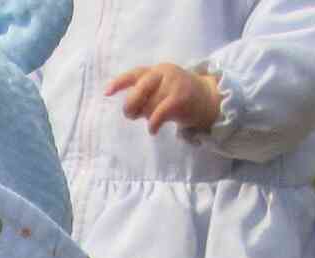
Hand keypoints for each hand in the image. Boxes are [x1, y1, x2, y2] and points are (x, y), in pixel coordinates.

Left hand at [104, 62, 223, 134]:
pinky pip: (158, 114)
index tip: (107, 92)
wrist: (207, 98)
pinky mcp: (179, 98)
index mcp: (156, 70)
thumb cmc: (178, 96)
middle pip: (138, 89)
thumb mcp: (162, 88)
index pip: (134, 74)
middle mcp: (163, 73)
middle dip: (131, 104)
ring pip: (148, 105)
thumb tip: (129, 109)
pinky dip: (153, 124)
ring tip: (152, 119)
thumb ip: (146, 93)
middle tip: (132, 115)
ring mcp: (172, 84)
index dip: (119, 83)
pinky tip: (153, 130)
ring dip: (146, 116)